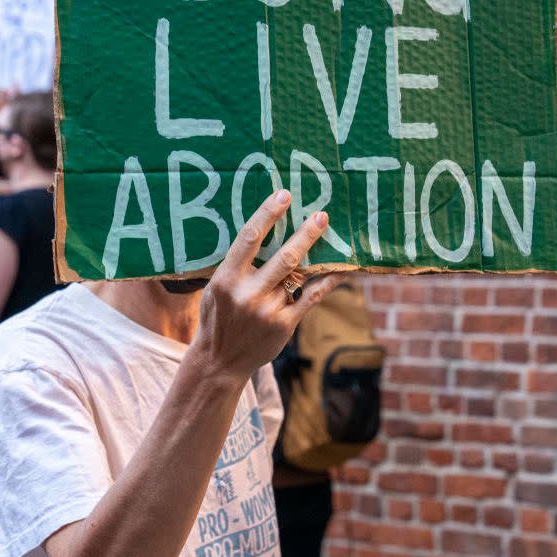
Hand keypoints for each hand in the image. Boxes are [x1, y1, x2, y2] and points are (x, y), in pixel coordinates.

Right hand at [186, 190, 345, 385]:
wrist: (220, 361)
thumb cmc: (217, 317)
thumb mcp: (215, 289)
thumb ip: (235, 266)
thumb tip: (259, 232)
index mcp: (227, 279)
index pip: (249, 239)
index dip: (267, 214)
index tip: (283, 195)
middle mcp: (248, 294)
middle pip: (283, 257)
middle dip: (305, 234)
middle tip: (322, 215)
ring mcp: (268, 311)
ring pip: (299, 276)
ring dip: (317, 256)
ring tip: (334, 239)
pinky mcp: (284, 325)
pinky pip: (311, 297)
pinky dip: (328, 282)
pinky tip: (340, 271)